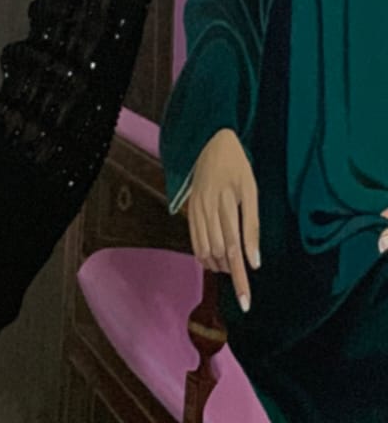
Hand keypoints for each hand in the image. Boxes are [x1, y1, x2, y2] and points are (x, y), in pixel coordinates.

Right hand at [187, 130, 259, 312]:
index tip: (246, 303)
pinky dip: (204, 254)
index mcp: (228, 204)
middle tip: (243, 280)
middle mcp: (209, 208)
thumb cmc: (237, 166)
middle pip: (219, 253)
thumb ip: (252, 226)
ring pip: (205, 249)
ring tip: (230, 266)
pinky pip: (194, 239)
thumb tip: (254, 261)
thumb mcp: (252, 191)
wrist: (210, 140)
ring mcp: (196, 208)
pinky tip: (213, 259)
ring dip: (218, 264)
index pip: (235, 251)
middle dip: (231, 273)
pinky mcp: (189, 208)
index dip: (241, 279)